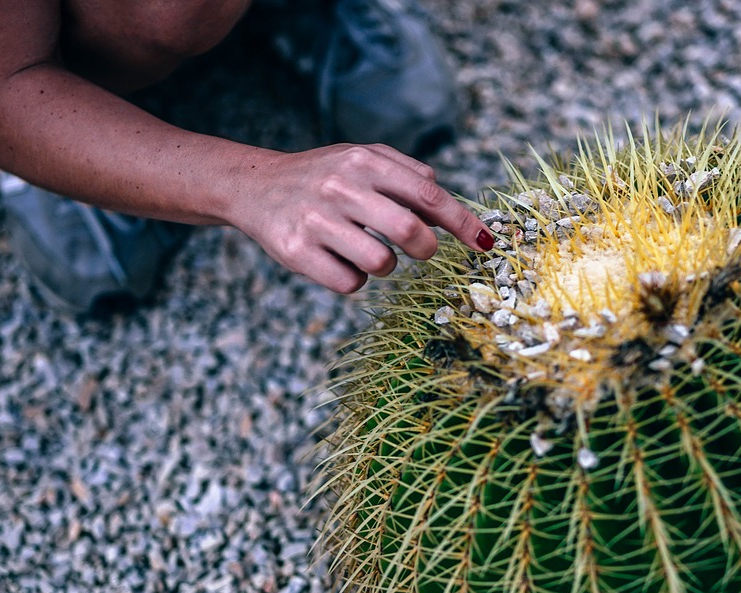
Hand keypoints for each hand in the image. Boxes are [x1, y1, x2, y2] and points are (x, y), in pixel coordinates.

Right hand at [228, 143, 491, 292]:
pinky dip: (354, 279)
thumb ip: (409, 177)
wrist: (255, 186)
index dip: (461, 222)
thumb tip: (452, 209)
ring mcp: (316, 221)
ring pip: (381, 263)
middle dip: (426, 250)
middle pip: (408, 231)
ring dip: (386, 266)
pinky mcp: (296, 252)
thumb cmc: (323, 176)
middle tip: (422, 251)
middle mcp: (340, 188)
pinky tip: (339, 260)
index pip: (428, 194)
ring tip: (369, 251)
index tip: (485, 244)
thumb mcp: (364, 160)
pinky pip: (350, 283)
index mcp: (364, 161)